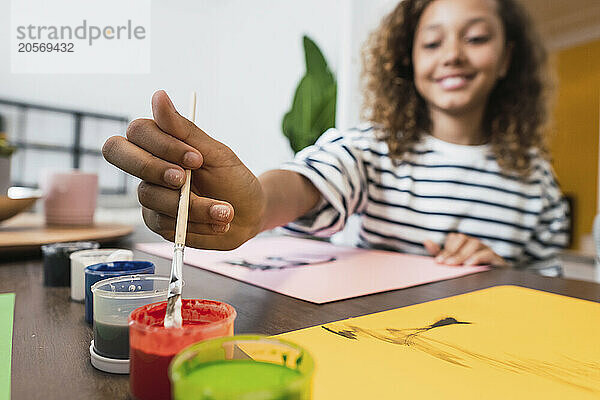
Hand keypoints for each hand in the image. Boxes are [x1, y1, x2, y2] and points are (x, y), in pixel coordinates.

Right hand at [102, 90, 265, 249]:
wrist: (249, 215)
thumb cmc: (233, 180)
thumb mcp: (216, 153)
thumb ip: (185, 130)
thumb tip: (158, 95)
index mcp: (162, 144)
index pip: (138, 131)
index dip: (161, 144)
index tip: (197, 158)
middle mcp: (150, 167)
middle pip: (116, 152)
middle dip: (152, 167)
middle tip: (184, 179)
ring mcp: (151, 195)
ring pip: (149, 195)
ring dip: (193, 205)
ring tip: (225, 210)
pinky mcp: (158, 222)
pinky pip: (164, 222)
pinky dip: (196, 222)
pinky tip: (218, 221)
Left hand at [423, 233, 508, 266]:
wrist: (493, 285)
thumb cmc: (470, 272)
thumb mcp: (452, 263)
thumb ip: (439, 253)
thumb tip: (426, 241)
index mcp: (464, 244)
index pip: (453, 238)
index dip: (445, 249)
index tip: (438, 262)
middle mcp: (475, 244)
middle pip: (462, 238)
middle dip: (452, 252)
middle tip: (445, 264)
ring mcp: (486, 250)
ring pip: (474, 243)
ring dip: (462, 254)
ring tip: (455, 265)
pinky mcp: (496, 259)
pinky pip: (487, 253)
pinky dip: (477, 258)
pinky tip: (469, 265)